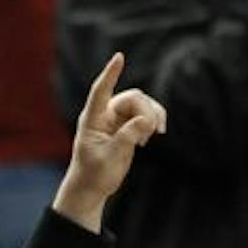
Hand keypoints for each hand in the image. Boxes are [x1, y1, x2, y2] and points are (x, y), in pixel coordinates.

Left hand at [51, 53, 166, 230]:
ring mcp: (116, 119)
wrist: (92, 189)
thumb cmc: (95, 175)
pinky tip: (152, 136)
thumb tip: (146, 120)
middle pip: (132, 98)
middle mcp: (104, 115)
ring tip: (155, 135)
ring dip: (153, 115)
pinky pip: (145, 114)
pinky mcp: (127, 126)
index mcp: (92, 119)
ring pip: (142, 104)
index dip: (110, 74)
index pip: (100, 91)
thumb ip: (127, 137)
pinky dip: (153, 121)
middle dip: (146, 111)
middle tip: (152, 132)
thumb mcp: (111, 158)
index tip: (119, 57)